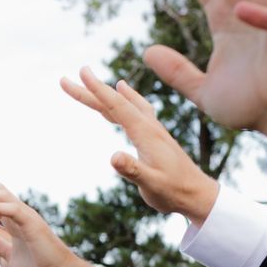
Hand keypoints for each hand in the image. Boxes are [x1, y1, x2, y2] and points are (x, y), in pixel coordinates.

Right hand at [61, 69, 222, 220]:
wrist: (197, 194)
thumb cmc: (173, 192)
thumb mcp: (151, 185)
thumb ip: (133, 170)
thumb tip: (112, 157)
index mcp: (146, 133)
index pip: (117, 106)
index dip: (97, 90)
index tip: (82, 72)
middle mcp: (149, 126)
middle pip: (115, 102)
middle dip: (91, 90)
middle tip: (69, 78)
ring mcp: (152, 129)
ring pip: (124, 104)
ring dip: (105, 93)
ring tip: (90, 81)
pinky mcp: (154, 134)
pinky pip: (134, 109)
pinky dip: (123, 98)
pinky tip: (123, 92)